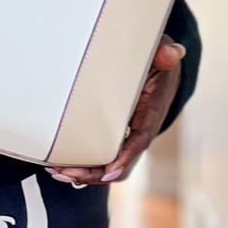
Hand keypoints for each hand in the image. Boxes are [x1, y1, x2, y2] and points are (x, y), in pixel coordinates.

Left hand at [48, 37, 185, 186]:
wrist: (162, 69)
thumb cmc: (158, 61)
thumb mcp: (162, 53)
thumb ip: (165, 53)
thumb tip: (171, 53)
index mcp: (151, 113)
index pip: (140, 141)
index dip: (125, 158)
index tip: (109, 171)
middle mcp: (141, 131)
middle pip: (121, 163)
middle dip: (95, 173)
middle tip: (67, 173)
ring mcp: (128, 136)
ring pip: (109, 165)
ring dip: (85, 173)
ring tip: (57, 172)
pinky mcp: (117, 135)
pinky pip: (103, 157)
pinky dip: (84, 165)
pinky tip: (60, 166)